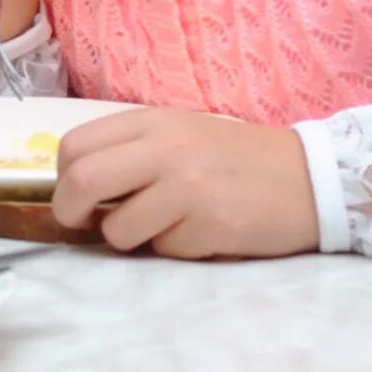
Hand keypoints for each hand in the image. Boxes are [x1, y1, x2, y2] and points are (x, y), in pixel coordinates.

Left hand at [51, 109, 320, 258]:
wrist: (309, 178)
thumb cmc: (234, 159)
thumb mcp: (179, 134)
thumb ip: (130, 151)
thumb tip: (76, 188)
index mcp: (152, 121)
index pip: (75, 145)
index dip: (62, 177)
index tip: (75, 195)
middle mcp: (166, 149)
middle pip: (82, 180)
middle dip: (70, 211)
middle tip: (85, 224)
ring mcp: (189, 187)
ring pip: (119, 229)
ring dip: (131, 238)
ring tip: (162, 226)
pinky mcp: (212, 224)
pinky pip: (165, 249)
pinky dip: (175, 248)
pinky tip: (202, 231)